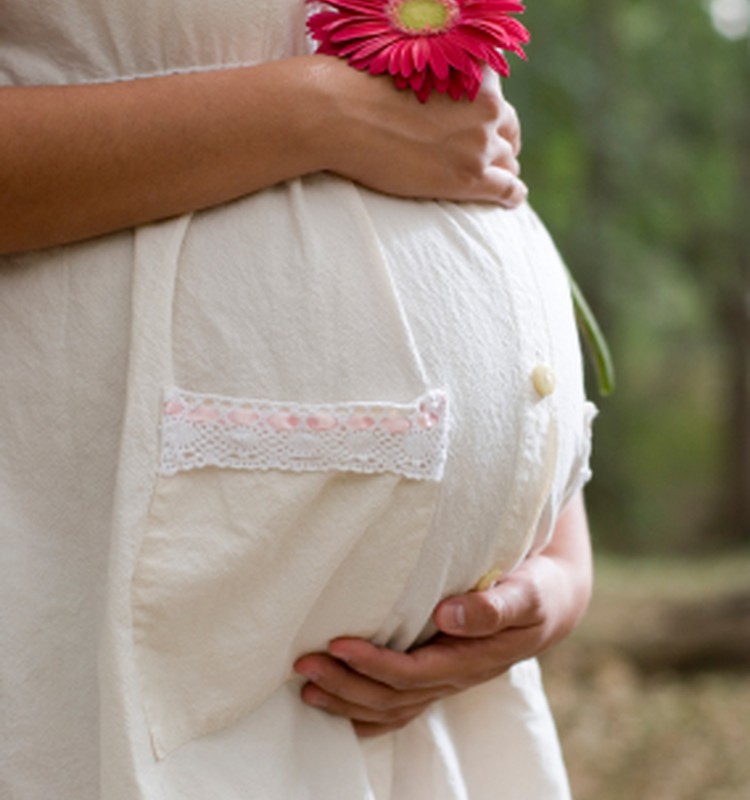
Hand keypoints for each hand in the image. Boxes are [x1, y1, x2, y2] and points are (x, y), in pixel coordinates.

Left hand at [293, 493, 590, 736]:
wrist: (548, 603)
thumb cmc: (534, 590)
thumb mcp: (526, 593)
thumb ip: (492, 606)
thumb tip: (448, 615)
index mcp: (472, 660)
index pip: (414, 672)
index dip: (374, 664)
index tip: (338, 644)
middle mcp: (454, 678)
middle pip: (393, 696)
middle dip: (346, 685)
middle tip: (305, 665)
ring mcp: (445, 682)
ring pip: (390, 708)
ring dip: (347, 701)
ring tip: (306, 687)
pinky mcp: (438, 676)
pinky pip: (399, 708)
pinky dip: (364, 714)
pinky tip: (335, 707)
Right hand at [311, 58, 526, 207]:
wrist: (342, 116)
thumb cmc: (360, 88)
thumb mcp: (409, 66)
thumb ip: (434, 76)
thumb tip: (434, 91)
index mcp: (474, 72)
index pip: (496, 98)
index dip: (487, 116)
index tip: (479, 128)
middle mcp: (486, 105)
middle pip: (507, 131)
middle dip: (499, 144)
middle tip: (486, 157)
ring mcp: (480, 143)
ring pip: (507, 162)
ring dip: (500, 171)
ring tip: (493, 181)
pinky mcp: (470, 177)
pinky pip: (508, 189)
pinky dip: (512, 195)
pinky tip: (511, 199)